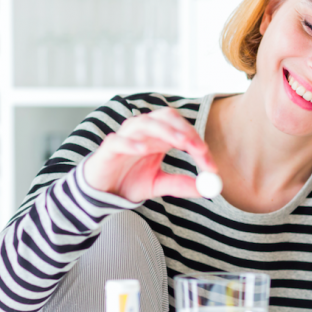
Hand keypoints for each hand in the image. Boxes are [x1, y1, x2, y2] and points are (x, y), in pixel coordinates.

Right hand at [83, 108, 217, 202]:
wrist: (101, 192)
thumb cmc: (129, 181)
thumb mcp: (158, 184)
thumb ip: (180, 184)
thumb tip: (208, 190)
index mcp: (159, 136)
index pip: (182, 129)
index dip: (198, 143)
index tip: (211, 166)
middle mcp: (143, 131)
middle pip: (167, 118)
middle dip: (185, 131)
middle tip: (199, 148)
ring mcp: (125, 136)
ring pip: (145, 123)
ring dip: (165, 131)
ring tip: (181, 143)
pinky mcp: (108, 148)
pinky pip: (119, 140)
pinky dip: (132, 142)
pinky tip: (144, 149)